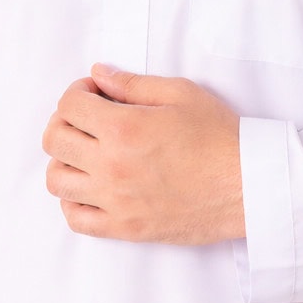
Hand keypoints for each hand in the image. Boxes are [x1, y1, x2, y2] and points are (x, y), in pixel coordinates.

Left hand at [42, 63, 245, 244]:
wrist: (249, 186)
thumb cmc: (221, 138)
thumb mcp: (181, 95)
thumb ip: (132, 84)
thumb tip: (98, 74)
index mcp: (124, 128)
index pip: (69, 106)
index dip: (77, 92)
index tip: (94, 95)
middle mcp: (112, 165)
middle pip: (54, 140)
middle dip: (65, 122)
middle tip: (87, 120)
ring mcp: (115, 201)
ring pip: (56, 181)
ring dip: (64, 161)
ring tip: (87, 155)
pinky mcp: (125, 228)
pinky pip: (75, 219)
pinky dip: (73, 202)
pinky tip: (91, 188)